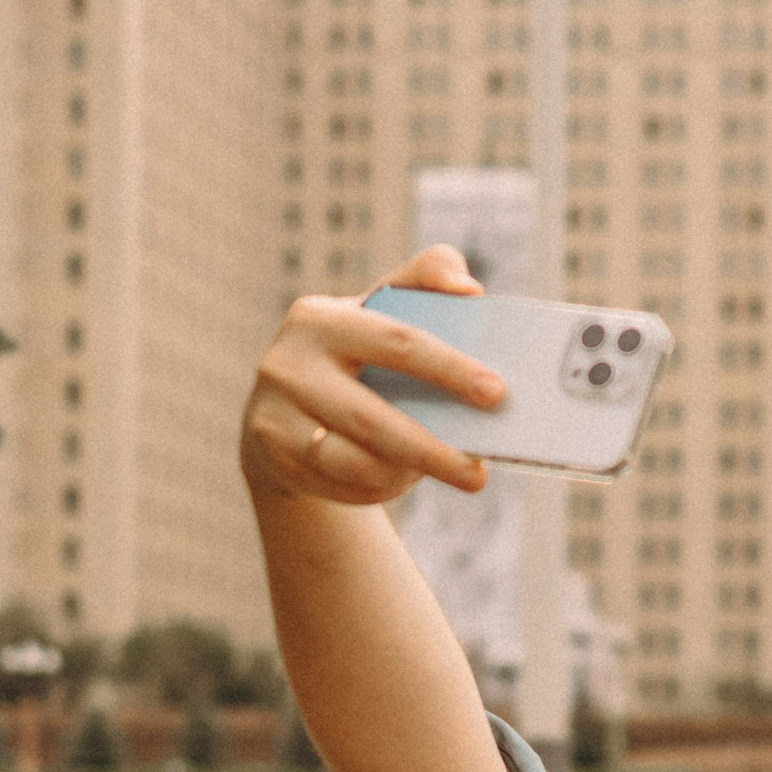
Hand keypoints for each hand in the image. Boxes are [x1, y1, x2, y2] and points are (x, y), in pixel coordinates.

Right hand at [241, 246, 504, 507]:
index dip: (449, 368)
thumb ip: (424, 284)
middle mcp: (289, 364)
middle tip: (479, 475)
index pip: (396, 342)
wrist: (281, 410)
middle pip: (372, 418)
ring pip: (356, 462)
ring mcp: (275, 415)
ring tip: (446, 472)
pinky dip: (382, 487)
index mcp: (320, 318)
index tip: (496, 394)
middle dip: (432, 450)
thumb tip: (468, 289)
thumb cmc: (351, 356)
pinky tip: (402, 477)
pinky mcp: (276, 458)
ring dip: (408, 473)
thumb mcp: (376, 312)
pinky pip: (344, 485)